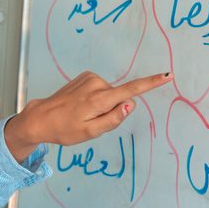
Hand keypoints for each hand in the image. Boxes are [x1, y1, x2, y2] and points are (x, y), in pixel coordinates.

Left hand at [4, 71, 172, 161]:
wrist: (41, 117)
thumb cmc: (65, 129)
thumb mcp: (91, 132)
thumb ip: (113, 119)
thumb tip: (131, 104)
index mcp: (99, 99)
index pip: (131, 91)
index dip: (151, 83)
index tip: (167, 75)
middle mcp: (96, 84)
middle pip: (119, 97)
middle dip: (112, 109)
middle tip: (90, 120)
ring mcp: (89, 78)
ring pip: (109, 94)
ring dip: (102, 104)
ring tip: (82, 113)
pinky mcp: (85, 76)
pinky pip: (100, 89)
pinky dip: (95, 98)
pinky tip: (80, 105)